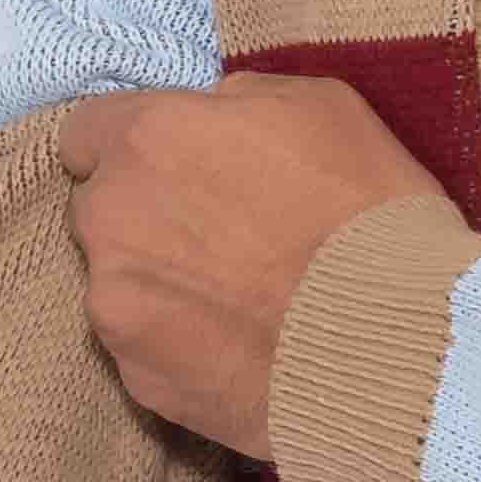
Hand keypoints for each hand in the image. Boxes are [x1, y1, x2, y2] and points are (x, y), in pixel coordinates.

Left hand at [54, 70, 454, 462]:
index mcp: (148, 139)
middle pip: (99, 208)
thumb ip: (239, 101)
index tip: (174, 165)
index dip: (133, 146)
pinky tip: (241, 345)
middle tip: (221, 235)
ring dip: (159, 281)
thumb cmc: (366, 213)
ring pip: (117, 281)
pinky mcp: (137, 380)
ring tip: (238, 300)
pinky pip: (144, 347)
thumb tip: (210, 116)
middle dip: (145, 214)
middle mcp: (110, 219)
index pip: (86, 132)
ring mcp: (115, 307)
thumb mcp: (321, 107)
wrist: (394, 347)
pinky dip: (180, 342)